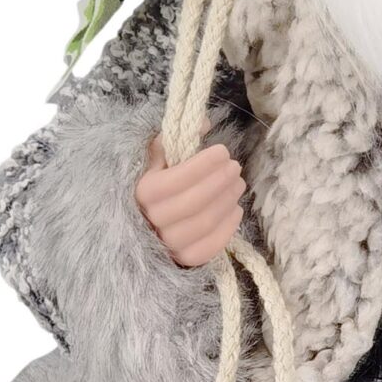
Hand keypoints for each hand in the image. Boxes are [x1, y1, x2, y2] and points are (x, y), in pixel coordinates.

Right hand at [136, 137, 245, 267]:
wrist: (147, 222)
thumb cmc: (158, 182)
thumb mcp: (158, 157)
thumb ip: (176, 138)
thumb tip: (204, 122)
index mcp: (143, 192)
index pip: (177, 179)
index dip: (204, 165)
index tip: (222, 151)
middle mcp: (152, 220)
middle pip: (194, 202)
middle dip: (220, 181)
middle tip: (235, 167)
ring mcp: (168, 243)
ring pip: (204, 223)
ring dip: (227, 200)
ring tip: (237, 184)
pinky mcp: (184, 259)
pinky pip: (210, 246)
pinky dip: (228, 226)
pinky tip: (235, 209)